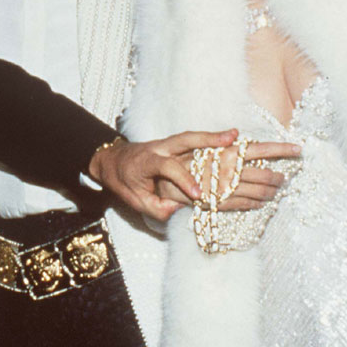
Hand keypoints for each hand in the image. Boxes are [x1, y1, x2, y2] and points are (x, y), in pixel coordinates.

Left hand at [89, 129, 237, 220]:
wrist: (111, 160)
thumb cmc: (123, 181)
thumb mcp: (134, 200)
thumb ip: (156, 206)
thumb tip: (178, 210)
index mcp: (146, 161)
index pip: (168, 167)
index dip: (183, 180)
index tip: (198, 195)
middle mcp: (159, 147)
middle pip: (184, 139)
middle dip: (208, 140)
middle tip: (231, 140)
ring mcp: (166, 143)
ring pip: (191, 137)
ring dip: (213, 136)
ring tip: (235, 136)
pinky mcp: (172, 144)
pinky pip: (193, 141)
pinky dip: (210, 139)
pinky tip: (228, 140)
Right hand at [156, 140, 299, 210]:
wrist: (161, 179)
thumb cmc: (184, 159)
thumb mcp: (206, 147)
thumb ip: (226, 145)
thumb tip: (242, 139)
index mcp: (228, 153)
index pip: (261, 149)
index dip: (281, 149)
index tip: (298, 148)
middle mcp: (230, 171)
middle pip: (264, 174)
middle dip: (279, 177)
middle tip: (287, 177)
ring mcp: (226, 189)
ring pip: (258, 192)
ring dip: (271, 192)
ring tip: (278, 190)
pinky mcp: (220, 204)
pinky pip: (244, 205)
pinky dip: (257, 204)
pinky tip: (263, 203)